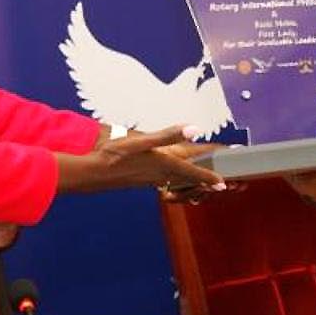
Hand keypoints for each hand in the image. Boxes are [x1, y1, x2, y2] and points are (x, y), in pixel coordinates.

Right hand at [56, 125, 224, 194]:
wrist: (91, 173)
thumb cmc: (113, 156)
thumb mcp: (140, 141)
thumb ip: (168, 135)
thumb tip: (194, 130)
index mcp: (162, 163)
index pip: (191, 171)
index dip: (208, 177)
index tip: (224, 184)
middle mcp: (159, 175)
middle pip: (188, 180)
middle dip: (205, 183)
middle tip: (222, 185)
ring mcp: (150, 180)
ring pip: (177, 183)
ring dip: (192, 184)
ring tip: (204, 184)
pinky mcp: (141, 181)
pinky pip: (166, 184)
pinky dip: (177, 183)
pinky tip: (174, 180)